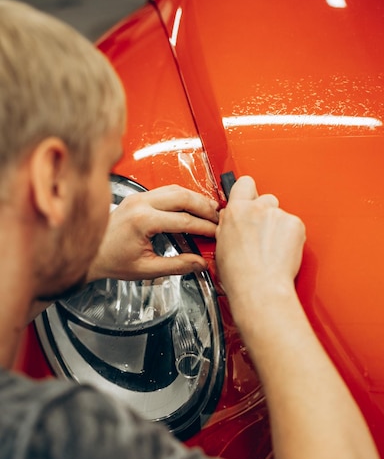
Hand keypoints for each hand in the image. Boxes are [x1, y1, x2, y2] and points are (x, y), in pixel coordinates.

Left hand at [88, 184, 218, 280]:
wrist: (88, 253)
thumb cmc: (110, 261)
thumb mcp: (146, 269)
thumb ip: (177, 266)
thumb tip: (199, 263)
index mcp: (142, 221)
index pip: (184, 221)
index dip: (205, 227)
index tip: (216, 233)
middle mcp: (140, 204)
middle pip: (183, 197)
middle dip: (205, 206)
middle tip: (219, 217)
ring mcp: (138, 197)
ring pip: (175, 189)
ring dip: (195, 198)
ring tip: (210, 210)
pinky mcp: (137, 197)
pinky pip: (165, 190)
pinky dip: (182, 197)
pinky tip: (192, 206)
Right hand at [215, 176, 305, 304]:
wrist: (259, 288)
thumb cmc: (239, 276)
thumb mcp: (221, 247)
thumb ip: (229, 227)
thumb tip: (232, 223)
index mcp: (235, 212)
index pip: (244, 184)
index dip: (247, 192)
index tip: (249, 201)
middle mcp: (257, 208)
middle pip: (266, 198)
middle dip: (265, 212)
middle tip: (262, 233)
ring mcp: (277, 215)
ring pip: (280, 213)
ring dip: (278, 226)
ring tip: (272, 248)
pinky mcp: (295, 224)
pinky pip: (294, 225)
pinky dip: (291, 236)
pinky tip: (282, 252)